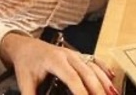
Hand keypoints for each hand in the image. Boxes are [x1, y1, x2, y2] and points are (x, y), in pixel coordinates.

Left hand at [0, 33, 116, 94]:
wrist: (23, 45)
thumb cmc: (26, 64)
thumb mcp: (25, 82)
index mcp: (54, 60)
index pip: (72, 78)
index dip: (82, 92)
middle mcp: (67, 55)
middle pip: (87, 73)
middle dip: (98, 90)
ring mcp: (74, 54)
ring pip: (93, 66)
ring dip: (105, 82)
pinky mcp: (77, 55)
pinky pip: (94, 60)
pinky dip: (104, 69)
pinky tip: (112, 78)